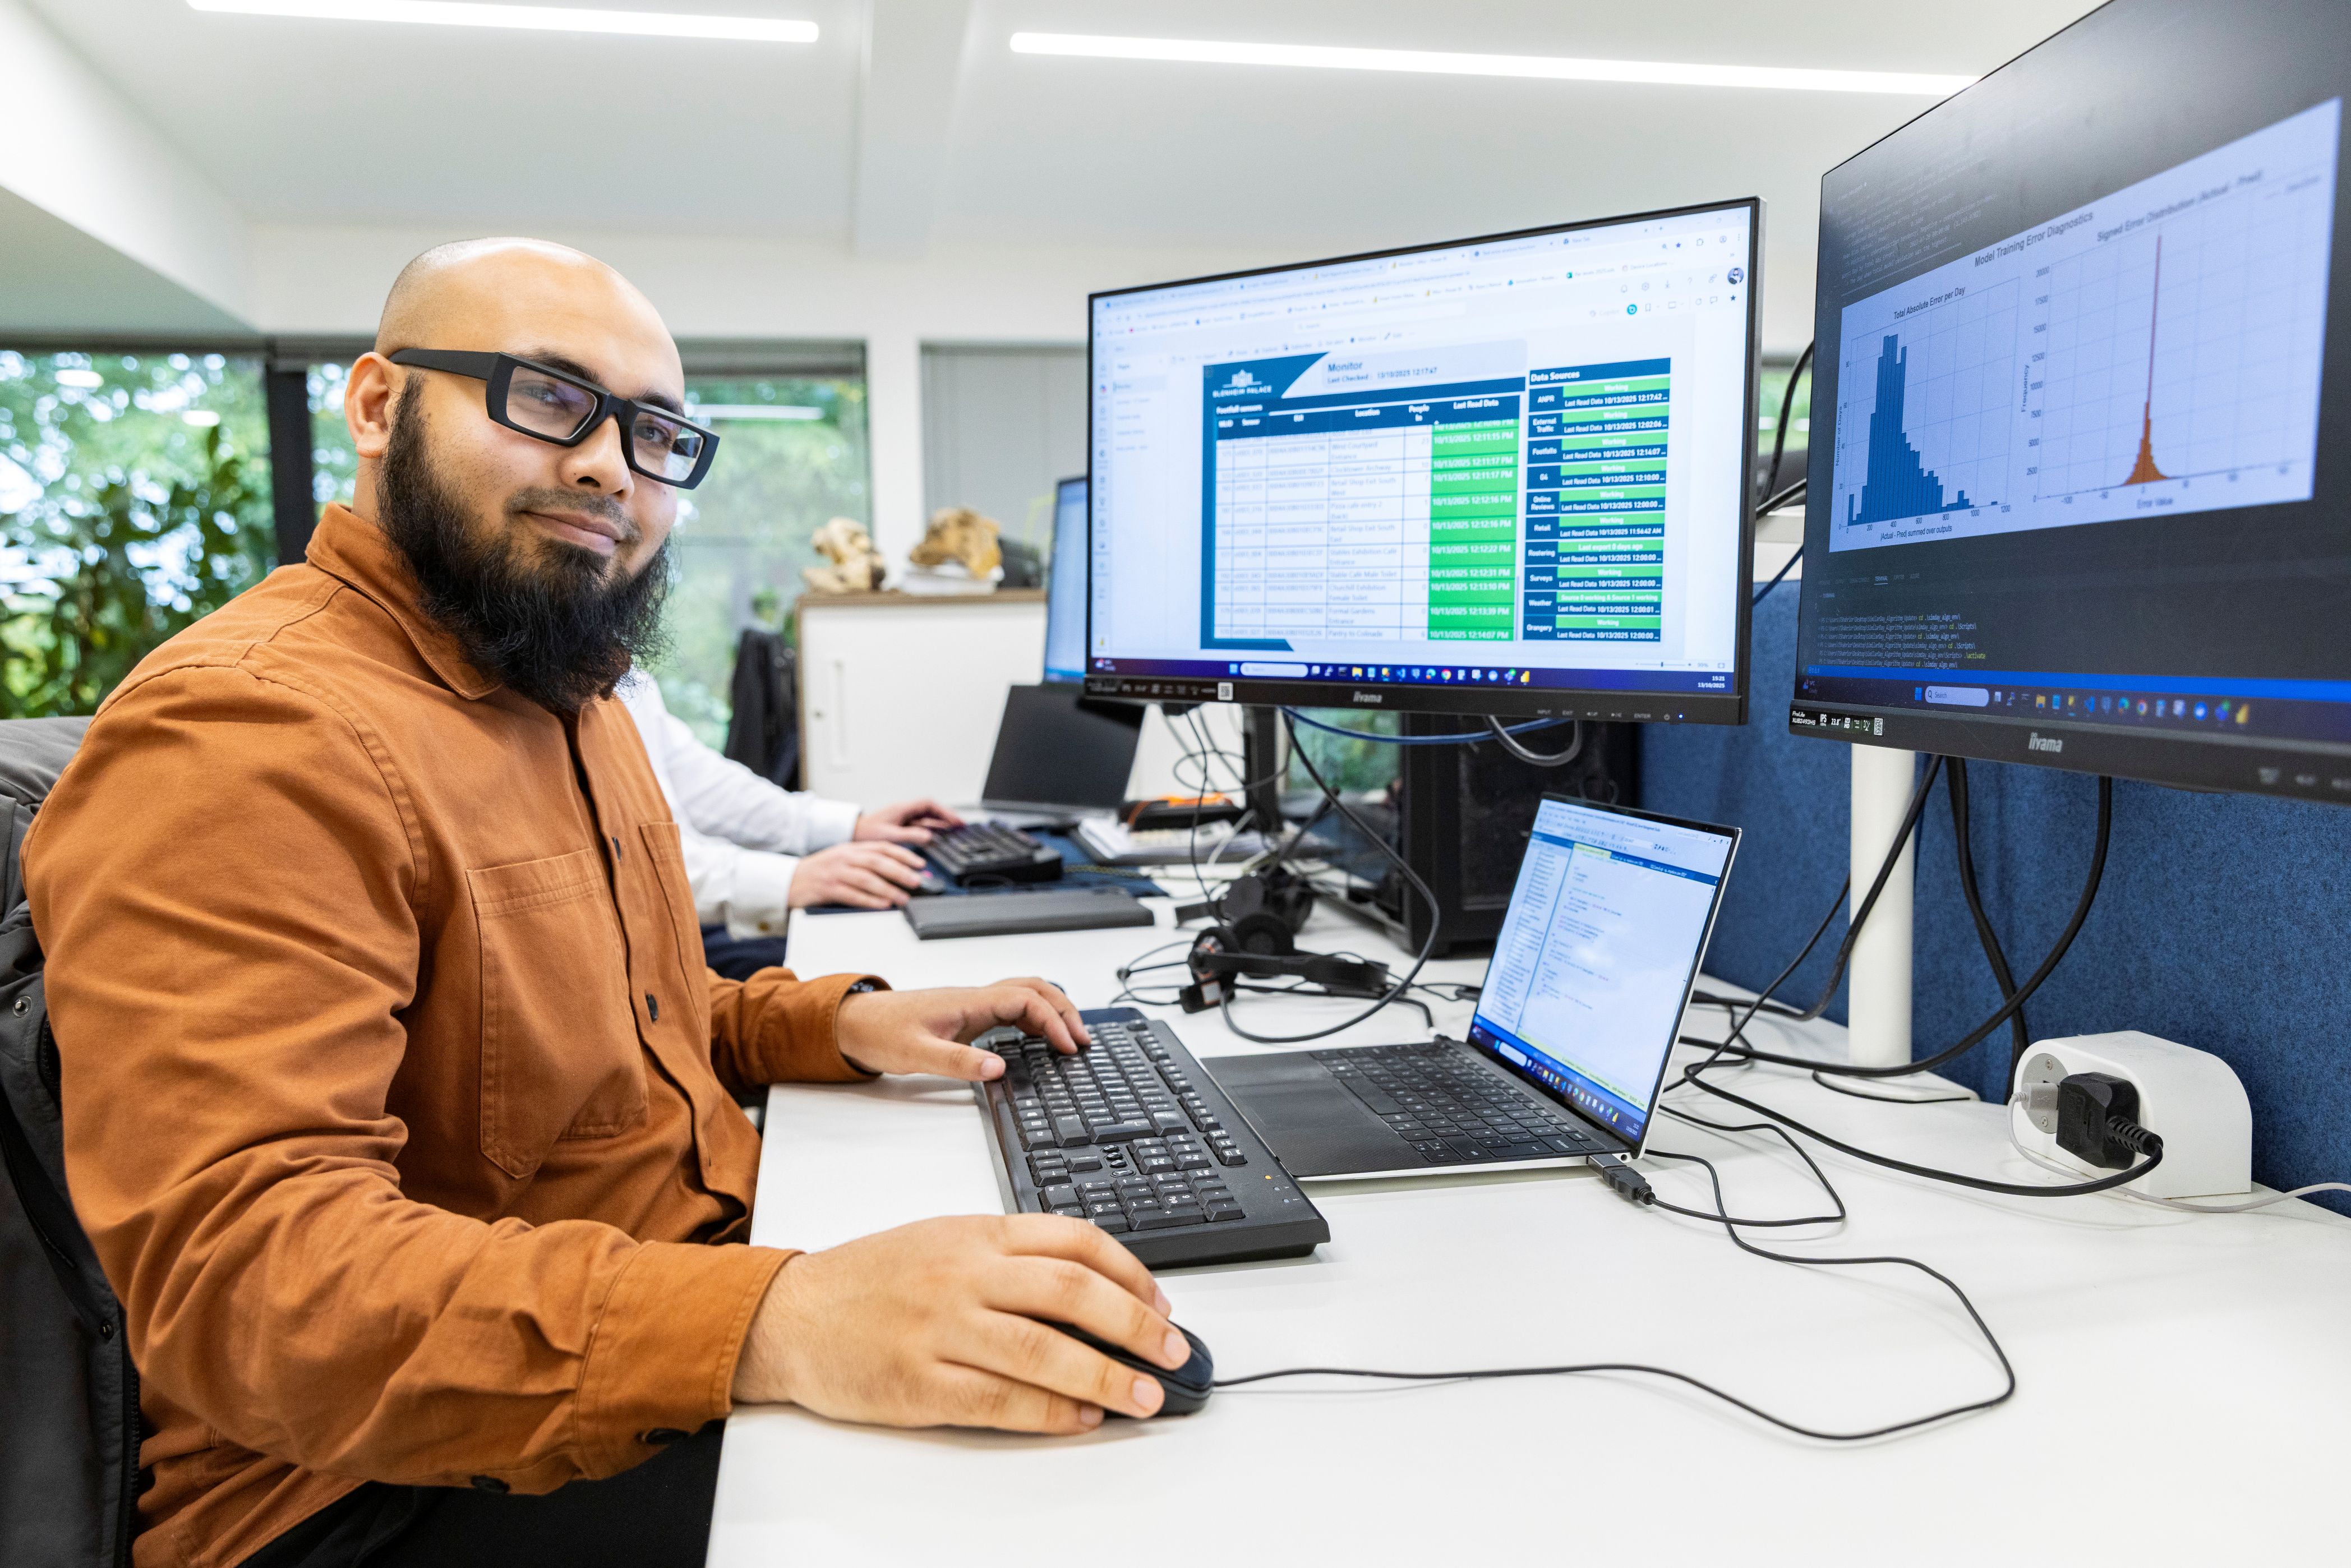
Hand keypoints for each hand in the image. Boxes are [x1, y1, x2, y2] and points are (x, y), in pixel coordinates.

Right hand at [731, 1215, 1185, 1431]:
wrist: (791, 1313)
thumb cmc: (873, 1279)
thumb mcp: (945, 1240)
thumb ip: (1012, 1257)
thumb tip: (1095, 1290)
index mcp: (977, 1234)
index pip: (1075, 1240)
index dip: (1131, 1272)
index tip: (1162, 1302)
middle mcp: (964, 1275)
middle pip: (1073, 1293)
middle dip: (1137, 1325)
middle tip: (1174, 1352)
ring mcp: (941, 1329)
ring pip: (1043, 1350)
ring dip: (1105, 1377)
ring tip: (1143, 1396)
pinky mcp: (918, 1383)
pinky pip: (999, 1400)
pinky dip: (1048, 1413)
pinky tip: (1080, 1419)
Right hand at [789, 842, 927, 908]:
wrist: (789, 880)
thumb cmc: (819, 871)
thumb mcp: (842, 859)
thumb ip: (865, 861)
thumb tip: (895, 871)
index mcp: (851, 848)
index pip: (882, 847)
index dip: (904, 855)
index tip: (920, 863)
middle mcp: (845, 857)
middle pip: (878, 861)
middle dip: (900, 871)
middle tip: (918, 881)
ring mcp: (836, 872)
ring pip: (867, 878)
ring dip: (888, 888)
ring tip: (903, 898)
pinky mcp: (828, 888)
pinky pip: (852, 895)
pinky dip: (869, 900)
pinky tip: (882, 905)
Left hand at [835, 980, 1088, 1079]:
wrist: (854, 1023)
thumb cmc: (880, 1033)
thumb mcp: (917, 1054)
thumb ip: (959, 1062)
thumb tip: (999, 1068)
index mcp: (968, 1002)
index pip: (1025, 999)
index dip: (1053, 1021)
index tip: (1069, 1047)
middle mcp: (975, 997)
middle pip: (1034, 988)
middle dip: (1064, 1010)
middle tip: (1083, 1040)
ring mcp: (972, 1005)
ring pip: (1025, 995)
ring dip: (1051, 1011)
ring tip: (1071, 1039)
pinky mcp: (967, 1015)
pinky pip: (1011, 1008)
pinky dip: (1034, 1018)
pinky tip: (1039, 1039)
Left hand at [855, 798, 964, 845]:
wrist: (852, 833)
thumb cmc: (865, 833)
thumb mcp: (889, 836)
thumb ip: (910, 836)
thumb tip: (929, 836)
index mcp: (902, 808)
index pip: (929, 804)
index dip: (944, 811)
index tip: (955, 820)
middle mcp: (904, 811)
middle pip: (931, 810)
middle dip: (947, 816)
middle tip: (960, 825)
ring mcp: (903, 817)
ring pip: (927, 818)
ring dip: (941, 823)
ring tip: (954, 830)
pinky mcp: (901, 825)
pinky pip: (921, 825)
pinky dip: (932, 829)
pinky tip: (939, 835)